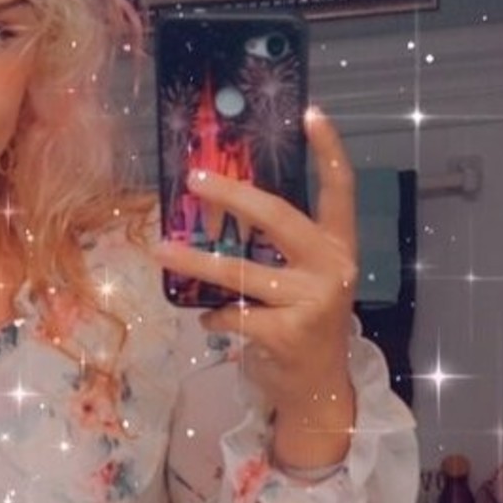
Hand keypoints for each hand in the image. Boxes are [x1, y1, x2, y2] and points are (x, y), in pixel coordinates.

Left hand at [157, 107, 357, 471]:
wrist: (318, 390)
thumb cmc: (304, 326)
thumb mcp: (306, 281)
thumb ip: (281, 250)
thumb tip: (223, 208)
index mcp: (339, 247)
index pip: (340, 190)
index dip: (329, 150)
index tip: (310, 112)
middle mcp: (331, 269)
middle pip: (279, 217)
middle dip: (233, 195)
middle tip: (195, 179)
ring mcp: (311, 302)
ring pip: (241, 272)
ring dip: (195, 263)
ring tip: (162, 250)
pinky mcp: (286, 333)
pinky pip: (233, 315)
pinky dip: (213, 316)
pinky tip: (208, 319)